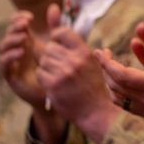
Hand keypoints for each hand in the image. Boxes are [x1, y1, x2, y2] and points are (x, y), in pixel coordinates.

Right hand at [0, 10, 47, 108]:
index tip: (30, 17)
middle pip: (8, 34)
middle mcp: (16, 49)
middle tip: (26, 24)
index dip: (18, 18)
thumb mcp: (57, 44)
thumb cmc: (56, 67)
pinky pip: (4, 64)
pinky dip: (10, 56)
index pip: (15, 24)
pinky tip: (21, 52)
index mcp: (26, 40)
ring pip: (3, 47)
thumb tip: (54, 6)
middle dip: (15, 27)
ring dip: (12, 40)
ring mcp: (12, 62)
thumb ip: (55, 26)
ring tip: (24, 37)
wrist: (56, 92)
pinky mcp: (10, 75)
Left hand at [36, 4, 117, 143]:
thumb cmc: (96, 89)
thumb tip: (104, 50)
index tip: (57, 44)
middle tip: (57, 64)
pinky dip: (43, 77)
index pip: (62, 32)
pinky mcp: (53, 85)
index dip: (56, 37)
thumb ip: (98, 57)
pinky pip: (39, 73)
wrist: (94, 111)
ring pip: (43, 60)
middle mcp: (74, 60)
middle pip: (49, 47)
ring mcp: (63, 73)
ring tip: (56, 75)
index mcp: (85, 53)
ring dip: (46, 67)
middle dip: (50, 55)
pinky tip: (52, 83)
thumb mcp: (99, 69)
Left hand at [96, 26, 143, 139]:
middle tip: (103, 55)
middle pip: (115, 86)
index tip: (99, 51)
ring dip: (110, 84)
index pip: (120, 74)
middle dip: (105, 69)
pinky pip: (127, 106)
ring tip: (111, 70)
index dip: (106, 62)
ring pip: (119, 99)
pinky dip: (120, 95)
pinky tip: (125, 86)